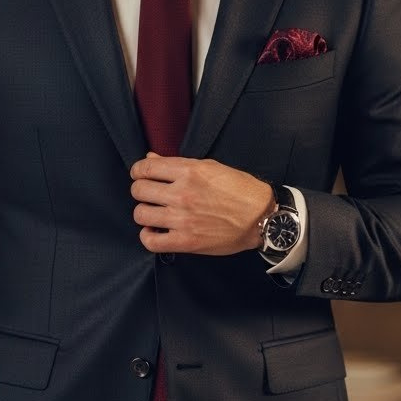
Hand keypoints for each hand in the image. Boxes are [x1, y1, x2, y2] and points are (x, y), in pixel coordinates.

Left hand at [130, 153, 273, 253]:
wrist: (262, 217)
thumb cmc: (240, 190)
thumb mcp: (210, 167)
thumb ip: (178, 164)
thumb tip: (151, 159)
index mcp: (188, 171)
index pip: (145, 168)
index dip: (138, 171)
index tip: (141, 175)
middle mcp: (182, 193)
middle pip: (138, 190)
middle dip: (141, 191)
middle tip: (150, 195)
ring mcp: (182, 219)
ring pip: (140, 214)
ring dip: (144, 213)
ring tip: (154, 213)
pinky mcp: (186, 241)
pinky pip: (151, 241)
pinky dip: (148, 236)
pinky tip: (155, 231)